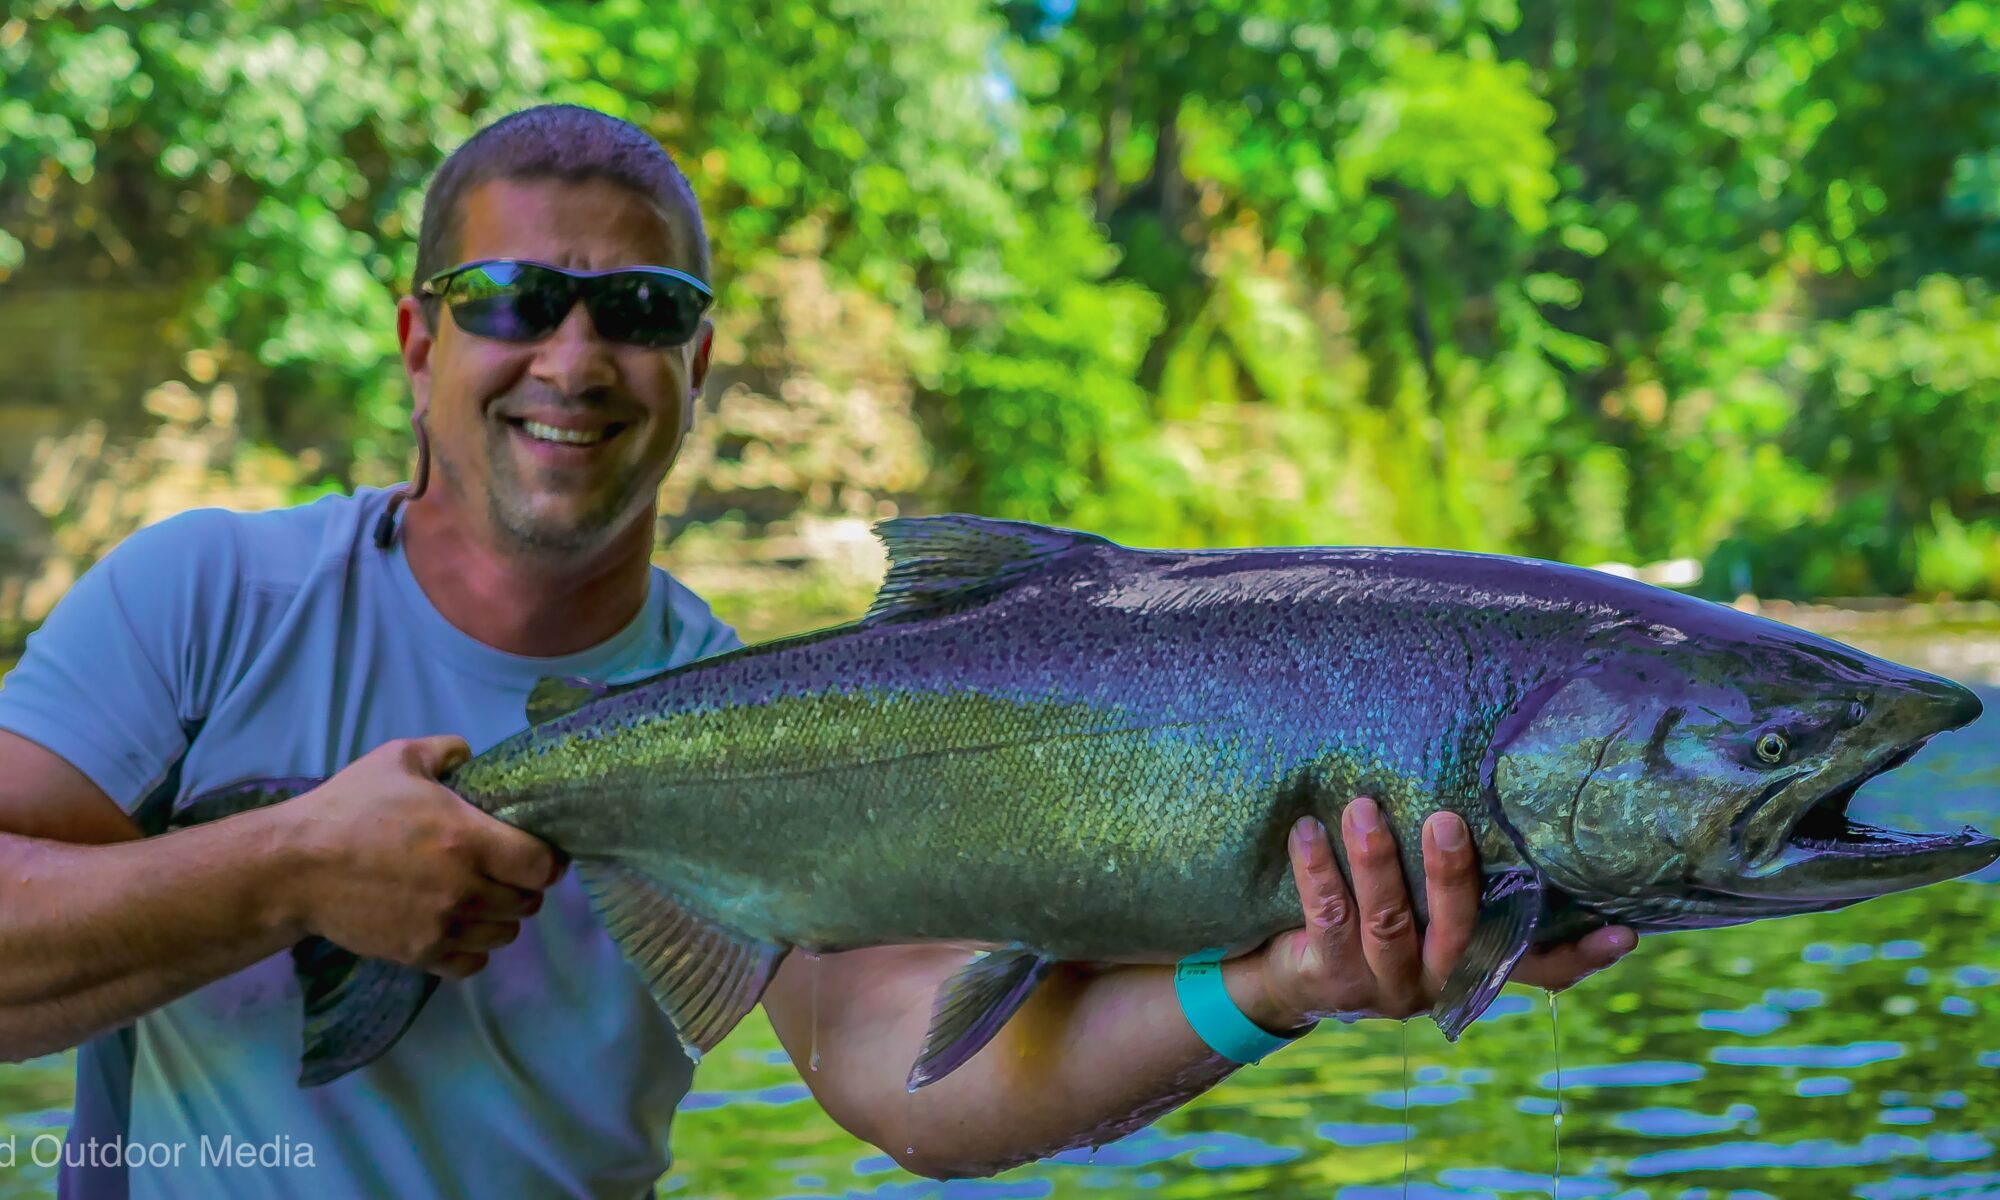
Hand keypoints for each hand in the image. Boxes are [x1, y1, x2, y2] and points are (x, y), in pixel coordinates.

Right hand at [273, 735, 561, 978]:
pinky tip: (462, 928)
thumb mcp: (398, 759)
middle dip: (524, 888)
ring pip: (503, 935)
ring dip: (501, 918)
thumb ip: (445, 751)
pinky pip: (471, 964)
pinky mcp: (418, 953)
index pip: (542, 866)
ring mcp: (441, 926)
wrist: (295, 866)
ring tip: (485, 900)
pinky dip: (474, 949)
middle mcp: (463, 888)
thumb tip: (470, 754)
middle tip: (508, 874)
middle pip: (527, 902)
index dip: (548, 861)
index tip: (540, 854)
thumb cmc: (349, 808)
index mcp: (468, 839)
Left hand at [1244, 796, 1633, 1028]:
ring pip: (1388, 921)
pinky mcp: (1331, 979)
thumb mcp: (1418, 899)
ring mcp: (1384, 985)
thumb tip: (1484, 779)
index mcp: (1471, 960)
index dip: (1581, 954)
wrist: (1288, 975)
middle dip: (1452, 875)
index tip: (1624, 932)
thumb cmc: (1367, 913)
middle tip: (1446, 820)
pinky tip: (1308, 830)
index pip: (1539, 965)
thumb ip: (1452, 868)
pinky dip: (1318, 870)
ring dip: (1376, 860)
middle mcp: (1436, 980)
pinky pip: (1327, 918)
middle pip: (1458, 930)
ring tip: (1363, 807)